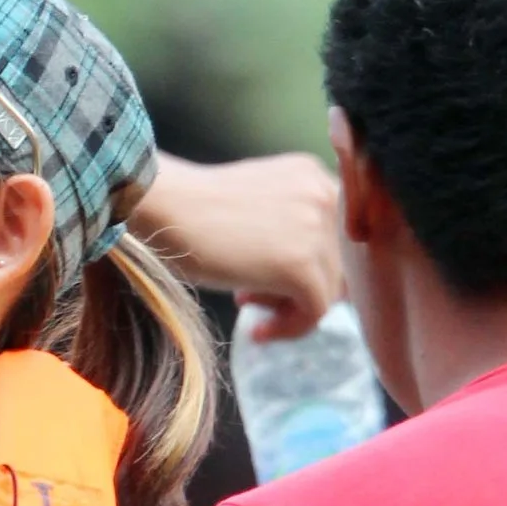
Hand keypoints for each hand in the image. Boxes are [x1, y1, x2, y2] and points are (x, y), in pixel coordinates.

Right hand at [138, 151, 343, 338]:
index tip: (276, 279)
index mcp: (314, 176)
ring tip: (247, 303)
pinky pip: (314, 312)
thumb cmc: (195, 210)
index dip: (313, 264)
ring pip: (328, 291)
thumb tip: (313, 278)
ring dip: (287, 307)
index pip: (340, 236)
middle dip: (298, 286)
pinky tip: (257, 329)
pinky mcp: (303, 266)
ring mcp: (318, 231)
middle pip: (339, 265)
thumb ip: (291, 225)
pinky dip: (287, 328)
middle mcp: (326, 197)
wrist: (166, 208)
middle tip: (254, 295)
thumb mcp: (258, 204)